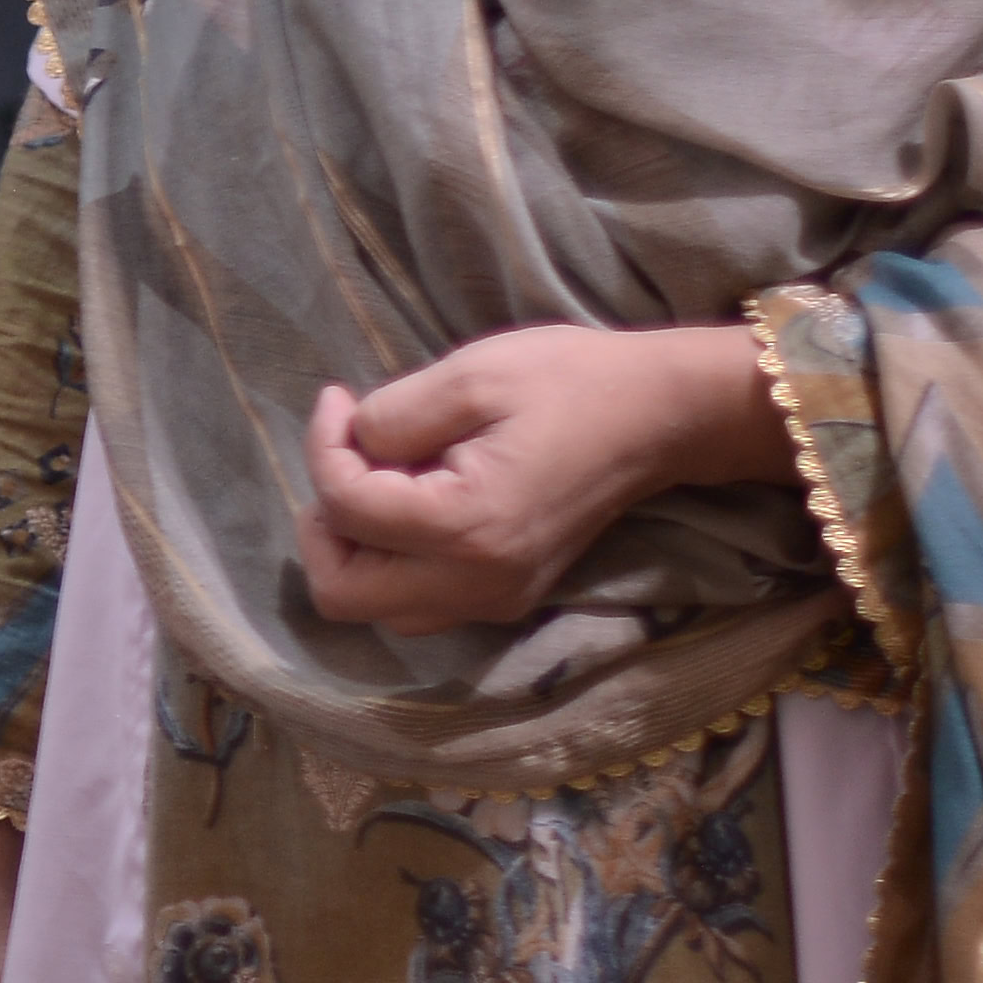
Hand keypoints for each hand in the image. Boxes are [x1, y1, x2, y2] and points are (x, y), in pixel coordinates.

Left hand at [296, 324, 793, 635]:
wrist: (659, 414)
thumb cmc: (570, 381)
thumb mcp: (471, 374)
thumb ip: (392, 417)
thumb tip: (349, 446)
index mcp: (466, 528)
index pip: (346, 510)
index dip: (323, 447)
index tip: (338, 399)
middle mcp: (477, 584)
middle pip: (343, 592)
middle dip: (325, 523)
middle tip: (345, 459)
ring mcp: (495, 601)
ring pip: (376, 608)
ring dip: (356, 550)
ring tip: (378, 481)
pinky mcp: (508, 599)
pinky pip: (418, 605)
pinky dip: (393, 564)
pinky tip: (413, 505)